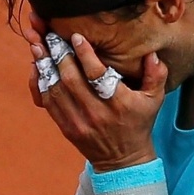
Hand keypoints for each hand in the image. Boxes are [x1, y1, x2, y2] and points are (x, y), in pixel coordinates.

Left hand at [22, 24, 167, 170]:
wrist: (123, 160)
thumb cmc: (138, 124)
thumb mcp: (155, 100)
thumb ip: (157, 75)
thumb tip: (152, 54)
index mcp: (119, 104)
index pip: (98, 76)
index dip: (85, 55)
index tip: (76, 36)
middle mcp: (96, 113)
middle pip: (71, 80)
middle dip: (59, 54)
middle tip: (51, 34)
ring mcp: (78, 122)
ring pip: (56, 90)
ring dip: (45, 66)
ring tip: (38, 44)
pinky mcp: (65, 127)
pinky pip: (47, 103)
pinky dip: (40, 83)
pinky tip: (36, 66)